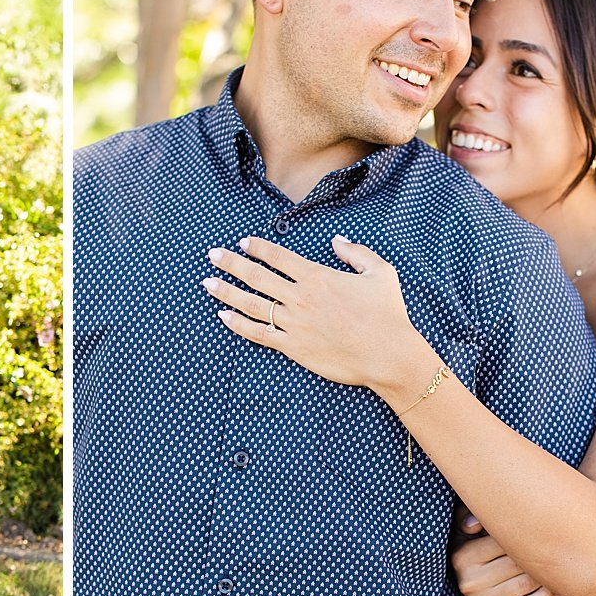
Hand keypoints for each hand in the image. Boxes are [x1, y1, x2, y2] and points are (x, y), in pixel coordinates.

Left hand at [202, 235, 422, 389]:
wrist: (387, 354)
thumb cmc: (387, 314)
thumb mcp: (380, 273)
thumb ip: (356, 253)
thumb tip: (336, 240)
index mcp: (318, 277)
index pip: (279, 257)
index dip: (257, 248)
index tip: (242, 243)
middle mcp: (300, 298)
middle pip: (257, 276)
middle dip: (231, 263)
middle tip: (212, 255)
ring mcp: (294, 323)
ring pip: (251, 304)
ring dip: (226, 292)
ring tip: (207, 283)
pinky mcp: (293, 347)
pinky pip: (258, 334)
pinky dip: (238, 325)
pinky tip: (223, 316)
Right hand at [452, 525, 558, 595]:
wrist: (477, 591)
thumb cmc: (479, 552)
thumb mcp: (468, 533)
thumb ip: (472, 517)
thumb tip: (474, 525)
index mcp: (462, 557)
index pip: (504, 540)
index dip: (527, 536)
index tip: (541, 531)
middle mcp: (468, 581)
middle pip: (519, 561)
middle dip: (540, 555)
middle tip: (559, 547)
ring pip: (527, 583)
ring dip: (548, 574)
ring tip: (560, 564)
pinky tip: (554, 586)